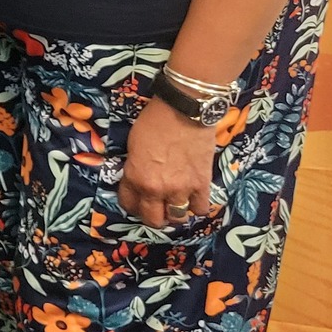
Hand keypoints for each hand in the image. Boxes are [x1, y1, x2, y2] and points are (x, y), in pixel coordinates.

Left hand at [117, 96, 218, 227]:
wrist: (183, 111)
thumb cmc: (153, 122)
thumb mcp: (133, 146)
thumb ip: (135, 169)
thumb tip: (139, 180)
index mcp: (136, 178)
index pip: (129, 205)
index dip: (132, 204)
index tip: (137, 200)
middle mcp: (157, 190)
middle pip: (154, 220)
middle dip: (153, 215)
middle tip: (157, 206)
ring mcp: (181, 189)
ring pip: (178, 218)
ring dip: (176, 212)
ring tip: (176, 202)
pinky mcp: (202, 185)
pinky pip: (201, 209)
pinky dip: (197, 205)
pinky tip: (194, 197)